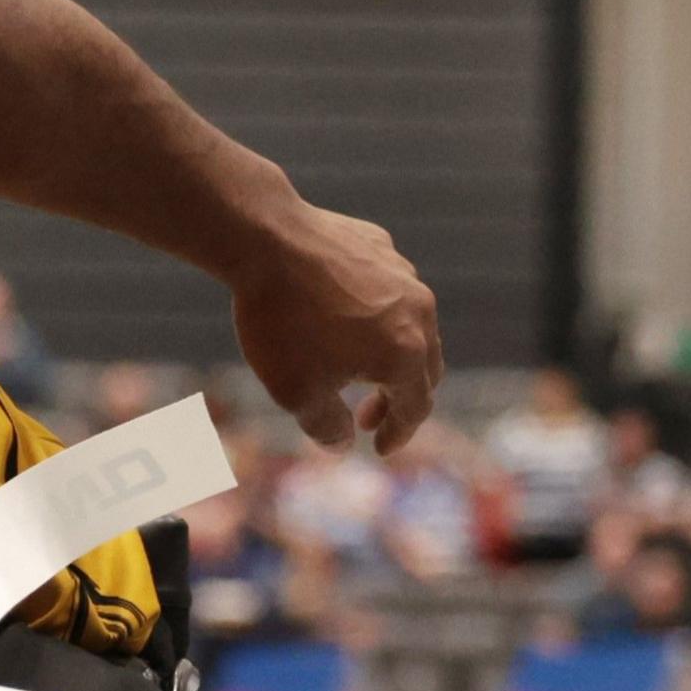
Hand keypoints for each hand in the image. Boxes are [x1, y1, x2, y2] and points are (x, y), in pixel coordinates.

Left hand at [224, 202, 440, 454]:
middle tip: (365, 416)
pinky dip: (376, 315)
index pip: (416, 408)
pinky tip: (340, 320)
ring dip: (391, 355)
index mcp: (407, 355)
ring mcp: (404, 274)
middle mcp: (419, 312)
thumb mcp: (297, 394)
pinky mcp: (381, 247)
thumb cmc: (283, 324)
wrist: (266, 241)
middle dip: (398, 399)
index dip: (398, 435)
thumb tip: (341, 443)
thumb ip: (326, 427)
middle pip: (425, 368)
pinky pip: (388, 290)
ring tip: (355, 368)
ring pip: (412, 325)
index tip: (377, 449)